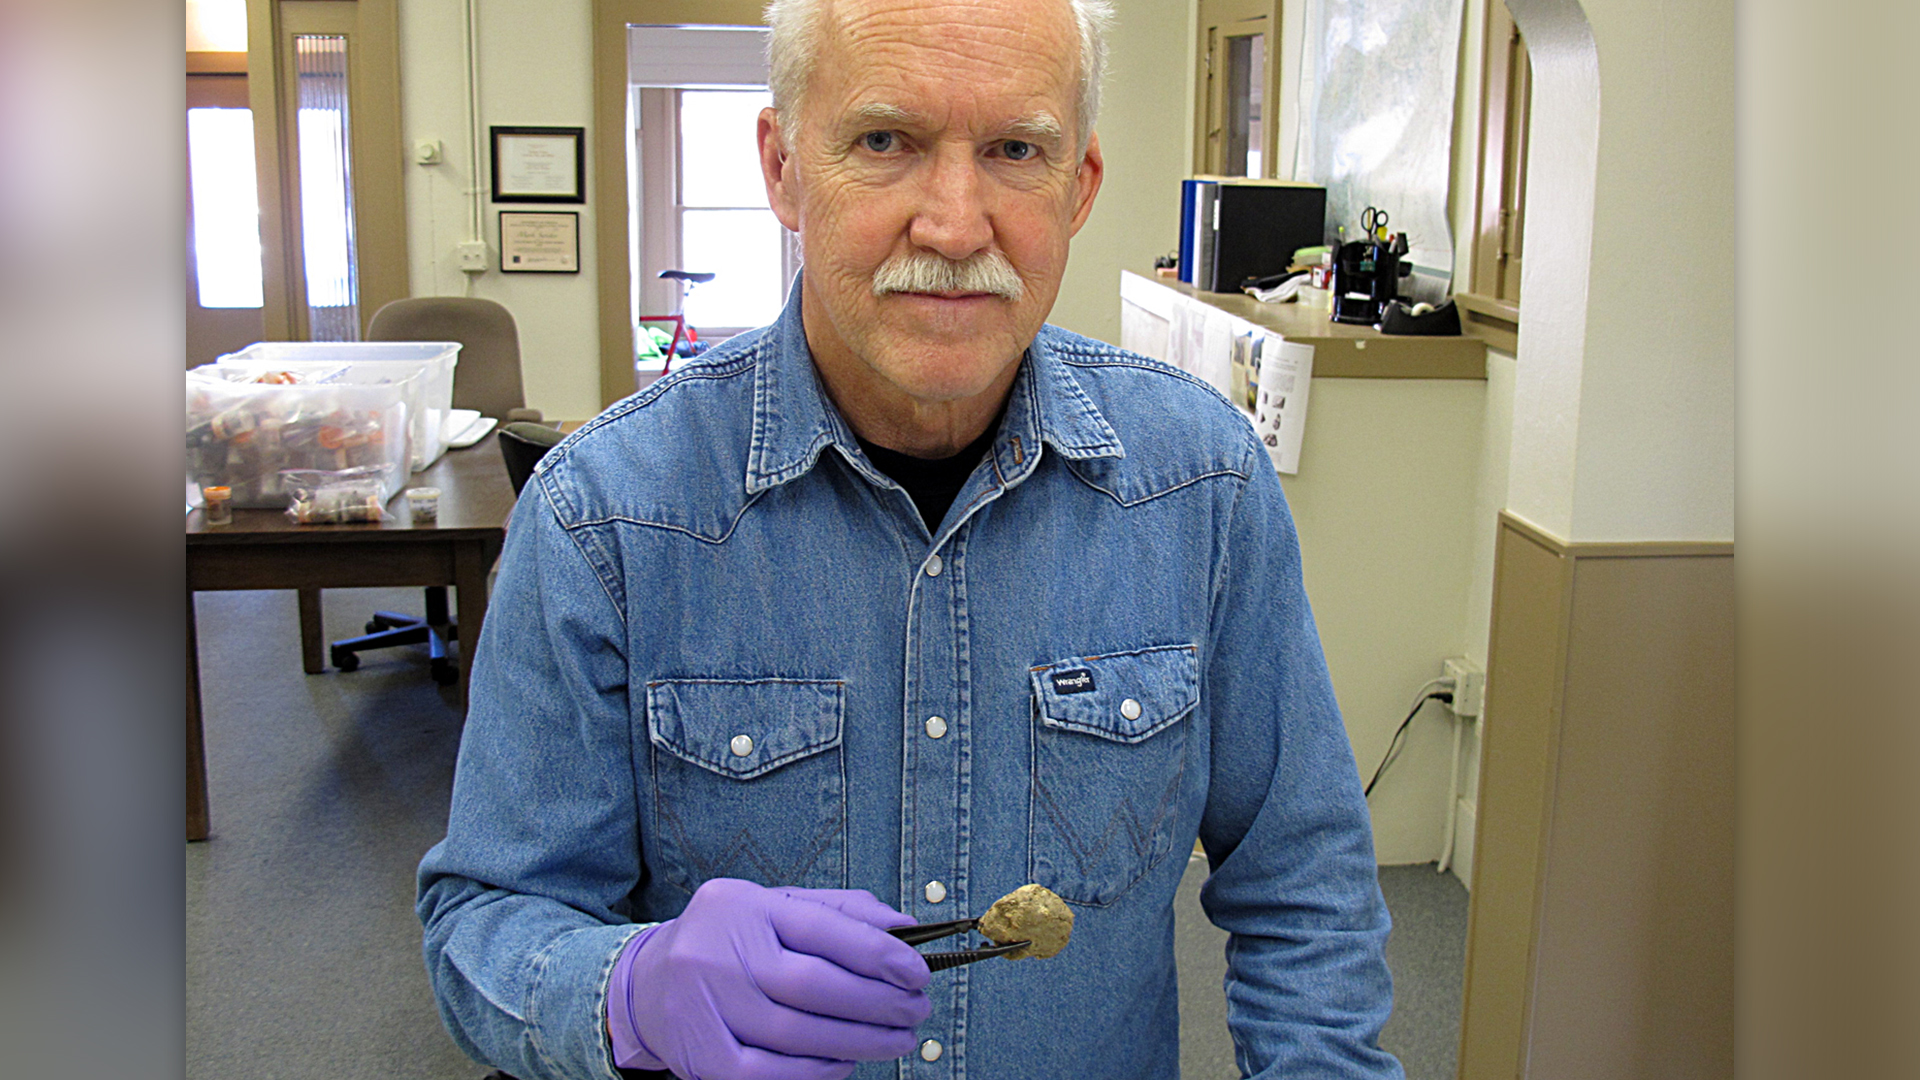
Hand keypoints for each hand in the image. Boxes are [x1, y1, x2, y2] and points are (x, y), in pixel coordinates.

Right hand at [608, 878, 931, 1079]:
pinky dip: (816, 1072)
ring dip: (858, 1042)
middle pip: (812, 984)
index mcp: (743, 906)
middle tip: (915, 1010)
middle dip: (877, 1002)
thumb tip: (904, 927)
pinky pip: (768, 1074)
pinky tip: (845, 1064)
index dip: (878, 953)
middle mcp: (717, 951)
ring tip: (895, 1039)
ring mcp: (704, 1006)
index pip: (821, 927)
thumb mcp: (775, 909)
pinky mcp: (701, 1056)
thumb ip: (839, 912)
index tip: (917, 972)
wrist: (647, 985)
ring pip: (795, 1034)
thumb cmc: (732, 943)